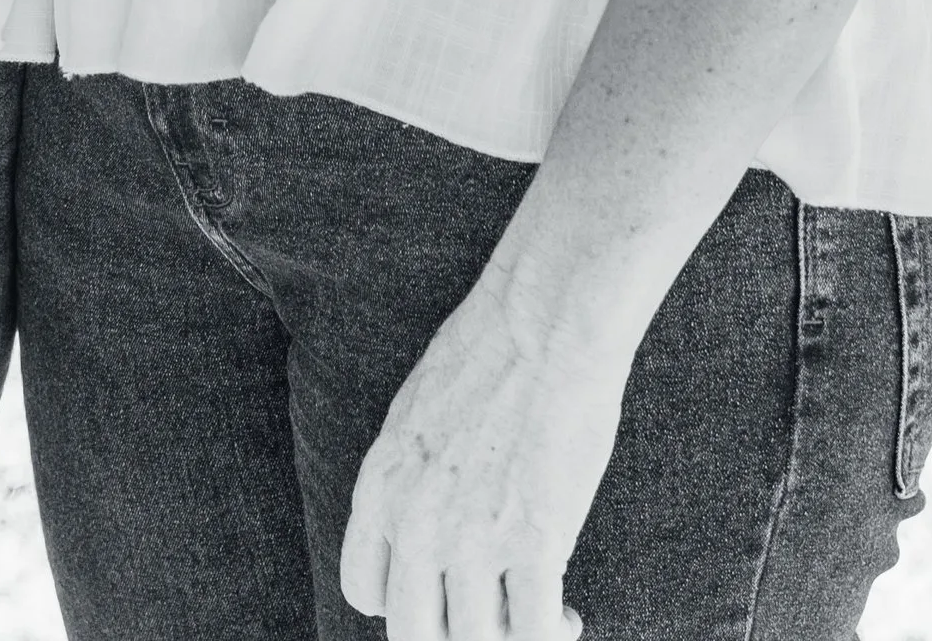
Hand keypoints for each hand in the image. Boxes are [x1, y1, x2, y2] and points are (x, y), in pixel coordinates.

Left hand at [340, 235, 637, 638]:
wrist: (547, 322)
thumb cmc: (492, 354)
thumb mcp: (416, 417)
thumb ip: (410, 481)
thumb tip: (426, 533)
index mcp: (381, 486)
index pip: (364, 589)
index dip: (406, 604)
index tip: (445, 592)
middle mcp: (415, 522)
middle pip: (411, 635)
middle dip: (454, 635)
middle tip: (492, 616)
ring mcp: (471, 537)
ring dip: (509, 639)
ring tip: (542, 619)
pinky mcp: (533, 542)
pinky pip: (535, 633)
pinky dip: (554, 635)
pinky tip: (568, 614)